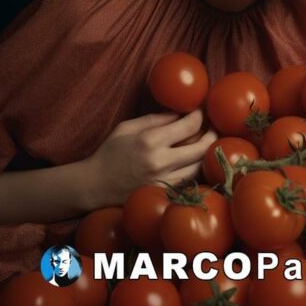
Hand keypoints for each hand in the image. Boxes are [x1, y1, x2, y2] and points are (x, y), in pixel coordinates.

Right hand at [84, 110, 217, 206]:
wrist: (93, 186)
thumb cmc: (109, 153)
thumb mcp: (128, 127)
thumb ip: (156, 118)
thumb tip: (181, 111)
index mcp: (150, 141)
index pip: (189, 125)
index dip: (200, 115)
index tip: (202, 111)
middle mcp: (160, 162)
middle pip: (202, 147)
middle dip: (212, 133)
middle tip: (212, 126)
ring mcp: (164, 181)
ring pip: (200, 166)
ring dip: (207, 153)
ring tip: (207, 142)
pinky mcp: (164, 194)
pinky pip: (190, 181)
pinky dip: (197, 169)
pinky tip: (196, 160)